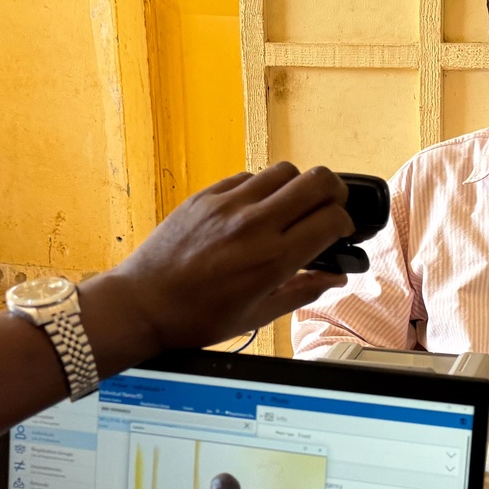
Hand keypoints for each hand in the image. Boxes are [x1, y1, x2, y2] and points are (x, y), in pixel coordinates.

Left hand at [90, 163, 351, 357]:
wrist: (143, 303)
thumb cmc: (197, 317)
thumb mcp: (257, 315)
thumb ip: (302, 292)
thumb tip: (336, 278)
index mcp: (272, 260)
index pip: (330, 220)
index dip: (344, 223)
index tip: (340, 232)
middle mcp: (254, 225)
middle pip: (317, 181)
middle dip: (333, 193)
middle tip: (328, 208)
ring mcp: (228, 205)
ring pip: (284, 171)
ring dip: (297, 186)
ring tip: (290, 207)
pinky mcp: (206, 196)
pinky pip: (248, 176)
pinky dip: (261, 188)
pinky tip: (255, 208)